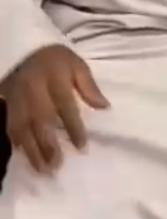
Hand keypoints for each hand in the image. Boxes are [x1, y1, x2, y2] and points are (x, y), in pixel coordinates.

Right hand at [3, 45, 108, 173]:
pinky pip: (10, 126)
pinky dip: (17, 143)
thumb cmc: (56, 59)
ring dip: (31, 150)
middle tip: (56, 166)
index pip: (64, 104)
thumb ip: (89, 86)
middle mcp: (33, 88)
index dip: (73, 126)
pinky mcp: (7, 103)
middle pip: (39, 119)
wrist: (25, 48)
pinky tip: (25, 157)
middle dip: (47, 145)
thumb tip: (104, 107)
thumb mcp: (77, 64)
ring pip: (21, 127)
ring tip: (42, 169)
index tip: (82, 147)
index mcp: (54, 76)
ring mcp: (17, 97)